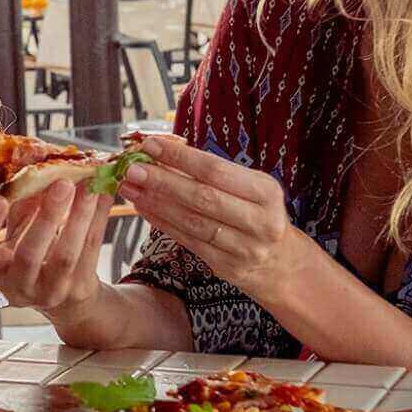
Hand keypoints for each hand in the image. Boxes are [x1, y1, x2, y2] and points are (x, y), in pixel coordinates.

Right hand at [0, 180, 110, 314]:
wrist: (65, 294)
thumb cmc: (32, 249)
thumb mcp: (18, 228)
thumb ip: (19, 200)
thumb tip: (33, 159)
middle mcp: (16, 286)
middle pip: (28, 255)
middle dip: (46, 217)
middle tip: (61, 183)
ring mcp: (49, 292)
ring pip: (64, 256)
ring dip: (78, 216)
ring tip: (88, 185)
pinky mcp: (78, 290)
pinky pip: (90, 251)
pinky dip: (98, 219)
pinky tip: (102, 194)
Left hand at [117, 134, 306, 295]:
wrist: (281, 263)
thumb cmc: (258, 214)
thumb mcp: (250, 188)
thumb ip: (214, 174)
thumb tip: (164, 153)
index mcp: (266, 192)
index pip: (216, 171)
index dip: (181, 157)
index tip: (151, 144)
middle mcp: (259, 221)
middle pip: (202, 197)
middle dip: (163, 181)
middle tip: (133, 168)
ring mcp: (244, 248)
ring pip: (191, 222)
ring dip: (156, 203)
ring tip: (130, 187)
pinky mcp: (227, 267)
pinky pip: (188, 241)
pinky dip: (162, 223)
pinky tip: (143, 208)